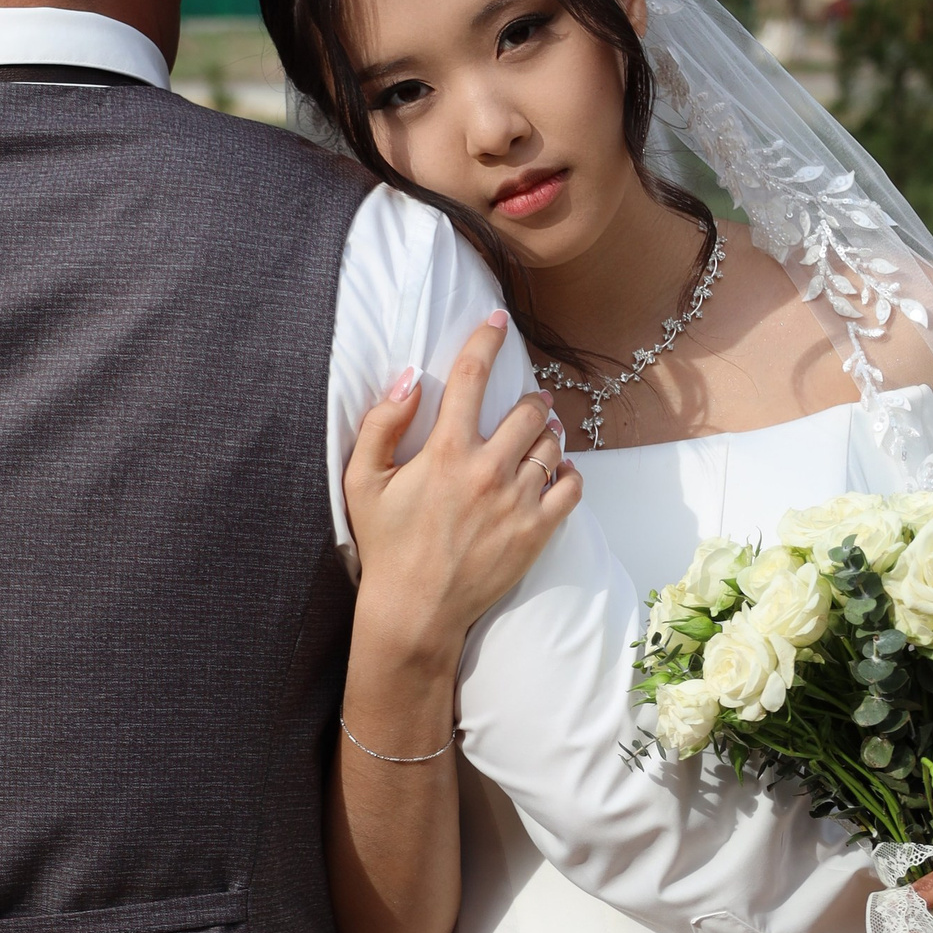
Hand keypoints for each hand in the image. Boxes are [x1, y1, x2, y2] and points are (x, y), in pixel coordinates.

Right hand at [345, 314, 582, 665]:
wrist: (415, 610)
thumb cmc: (386, 544)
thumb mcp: (361, 482)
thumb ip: (381, 425)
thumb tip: (409, 380)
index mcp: (445, 451)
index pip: (471, 376)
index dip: (486, 340)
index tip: (498, 322)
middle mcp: (488, 470)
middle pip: (527, 410)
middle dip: (530, 400)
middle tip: (527, 404)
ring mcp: (517, 501)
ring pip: (551, 445)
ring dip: (547, 434)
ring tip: (539, 437)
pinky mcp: (537, 531)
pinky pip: (571, 486)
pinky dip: (568, 472)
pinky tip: (555, 471)